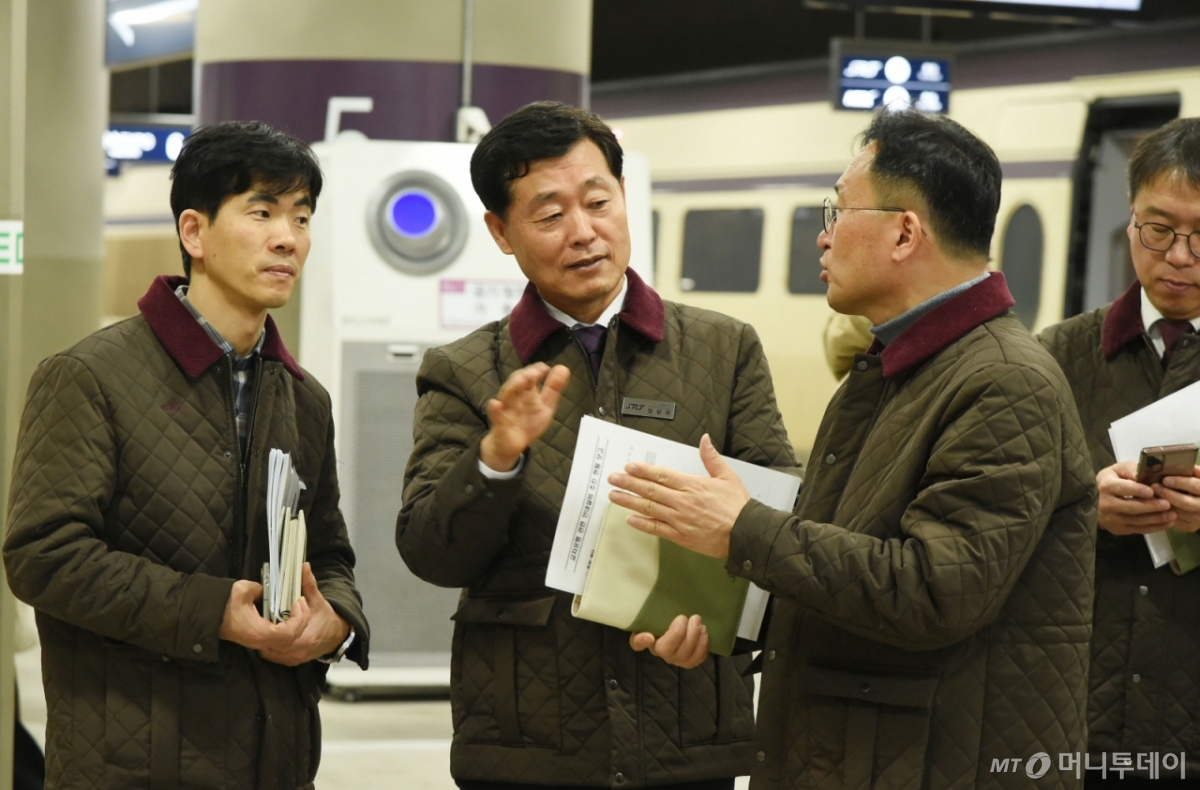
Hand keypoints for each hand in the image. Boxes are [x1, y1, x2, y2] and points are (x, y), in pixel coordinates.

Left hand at [219, 563, 350, 665]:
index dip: (280, 621)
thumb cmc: (326, 617)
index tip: (286, 609)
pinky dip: (266, 646)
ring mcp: (292, 658)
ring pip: (268, 651)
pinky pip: (270, 655)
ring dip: (263, 638)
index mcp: (307, 637)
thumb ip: (309, 584)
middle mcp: (298, 651)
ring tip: (262, 624)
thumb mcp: (318, 600)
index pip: (286, 633)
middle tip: (261, 616)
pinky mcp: (289, 662)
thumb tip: (303, 566)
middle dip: (265, 629)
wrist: (336, 637)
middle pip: (272, 643)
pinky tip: (266, 634)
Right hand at [479, 363, 570, 471]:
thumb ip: (553, 389)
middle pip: (516, 382)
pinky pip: (495, 416)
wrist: (511, 445)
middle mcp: (514, 397)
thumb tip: (563, 367)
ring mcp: (505, 409)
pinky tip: (496, 404)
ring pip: (505, 395)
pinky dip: (495, 410)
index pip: (528, 376)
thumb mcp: (545, 406)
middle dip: (525, 376)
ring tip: (522, 380)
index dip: (536, 370)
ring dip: (513, 387)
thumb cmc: (528, 422)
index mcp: (526, 392)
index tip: (544, 368)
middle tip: (536, 373)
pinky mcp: (498, 424)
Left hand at [607, 434, 748, 558]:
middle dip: (629, 483)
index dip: (643, 471)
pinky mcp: (680, 536)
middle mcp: (682, 502)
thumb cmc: (738, 506)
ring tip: (614, 495)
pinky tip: (629, 519)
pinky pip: (657, 529)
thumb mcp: (727, 476)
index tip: (628, 467)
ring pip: (649, 509)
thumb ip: (711, 458)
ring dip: (629, 501)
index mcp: (692, 485)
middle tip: (613, 478)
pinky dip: (642, 524)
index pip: (662, 475)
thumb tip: (705, 439)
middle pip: (650, 490)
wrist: (746, 534)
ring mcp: (679, 520)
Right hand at [630, 614, 708, 668]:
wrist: (684, 619)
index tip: (649, 636)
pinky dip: (702, 646)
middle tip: (687, 618)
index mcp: (645, 636)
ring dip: (693, 639)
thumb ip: (650, 605)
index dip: (641, 641)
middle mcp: (658, 650)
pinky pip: (696, 659)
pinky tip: (703, 632)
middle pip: (665, 650)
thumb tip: (650, 613)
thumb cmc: (667, 613)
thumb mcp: (657, 608)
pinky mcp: (689, 660)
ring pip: (683, 657)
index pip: (636, 643)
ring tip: (698, 623)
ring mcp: (674, 658)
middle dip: (678, 634)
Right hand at [1096, 460, 1174, 534]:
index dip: (1137, 490)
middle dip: (1150, 506)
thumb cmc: (1111, 481)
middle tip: (1167, 504)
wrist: (1095, 500)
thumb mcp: (1117, 470)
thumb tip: (1144, 474)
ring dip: (1156, 518)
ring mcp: (1112, 519)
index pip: (1122, 488)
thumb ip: (1131, 469)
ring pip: (1136, 520)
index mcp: (1106, 486)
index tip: (1151, 491)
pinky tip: (1167, 523)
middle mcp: (1106, 504)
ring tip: (1172, 515)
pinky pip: (1138, 530)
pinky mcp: (1118, 529)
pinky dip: (1154, 527)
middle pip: (1131, 507)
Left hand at [1154, 465, 1199, 531]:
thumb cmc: (1198, 486)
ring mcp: (1198, 520)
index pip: (1196, 486)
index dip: (1180, 482)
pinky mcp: (1190, 527)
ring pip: (1177, 512)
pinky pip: (1173, 519)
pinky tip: (1155, 503)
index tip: (1165, 479)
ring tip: (1152, 494)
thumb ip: (1196, 472)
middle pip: (1185, 502)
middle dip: (1167, 494)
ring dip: (1162, 503)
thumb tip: (1186, 466)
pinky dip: (1162, 511)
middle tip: (1154, 486)